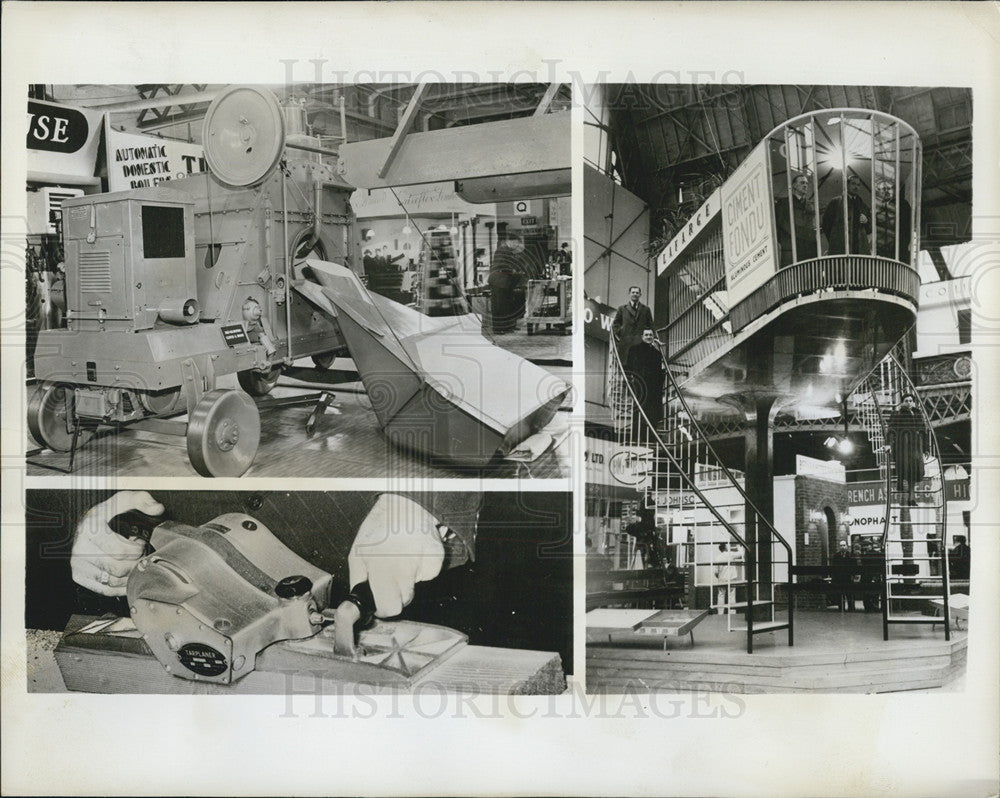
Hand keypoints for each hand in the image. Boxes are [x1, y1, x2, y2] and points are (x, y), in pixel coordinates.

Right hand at [71, 491, 164, 595]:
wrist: (86, 524)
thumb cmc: (106, 514)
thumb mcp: (123, 500)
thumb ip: (142, 500)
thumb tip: (157, 508)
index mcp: (90, 530)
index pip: (121, 551)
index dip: (137, 549)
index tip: (139, 542)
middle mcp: (80, 548)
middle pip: (117, 568)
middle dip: (134, 562)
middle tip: (139, 554)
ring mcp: (78, 564)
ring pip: (112, 581)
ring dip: (129, 574)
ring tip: (133, 562)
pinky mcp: (79, 576)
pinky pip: (104, 589)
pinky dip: (120, 587)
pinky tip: (128, 576)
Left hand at [348, 494, 443, 617]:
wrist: (403, 505)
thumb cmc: (379, 528)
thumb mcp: (358, 553)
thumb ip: (358, 581)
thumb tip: (360, 604)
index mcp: (381, 566)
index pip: (389, 606)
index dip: (384, 607)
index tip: (381, 601)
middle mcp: (404, 565)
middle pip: (405, 600)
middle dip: (397, 595)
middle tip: (392, 578)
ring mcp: (423, 561)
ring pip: (416, 588)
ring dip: (409, 580)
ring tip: (402, 560)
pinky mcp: (437, 557)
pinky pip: (428, 575)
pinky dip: (422, 568)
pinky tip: (415, 553)